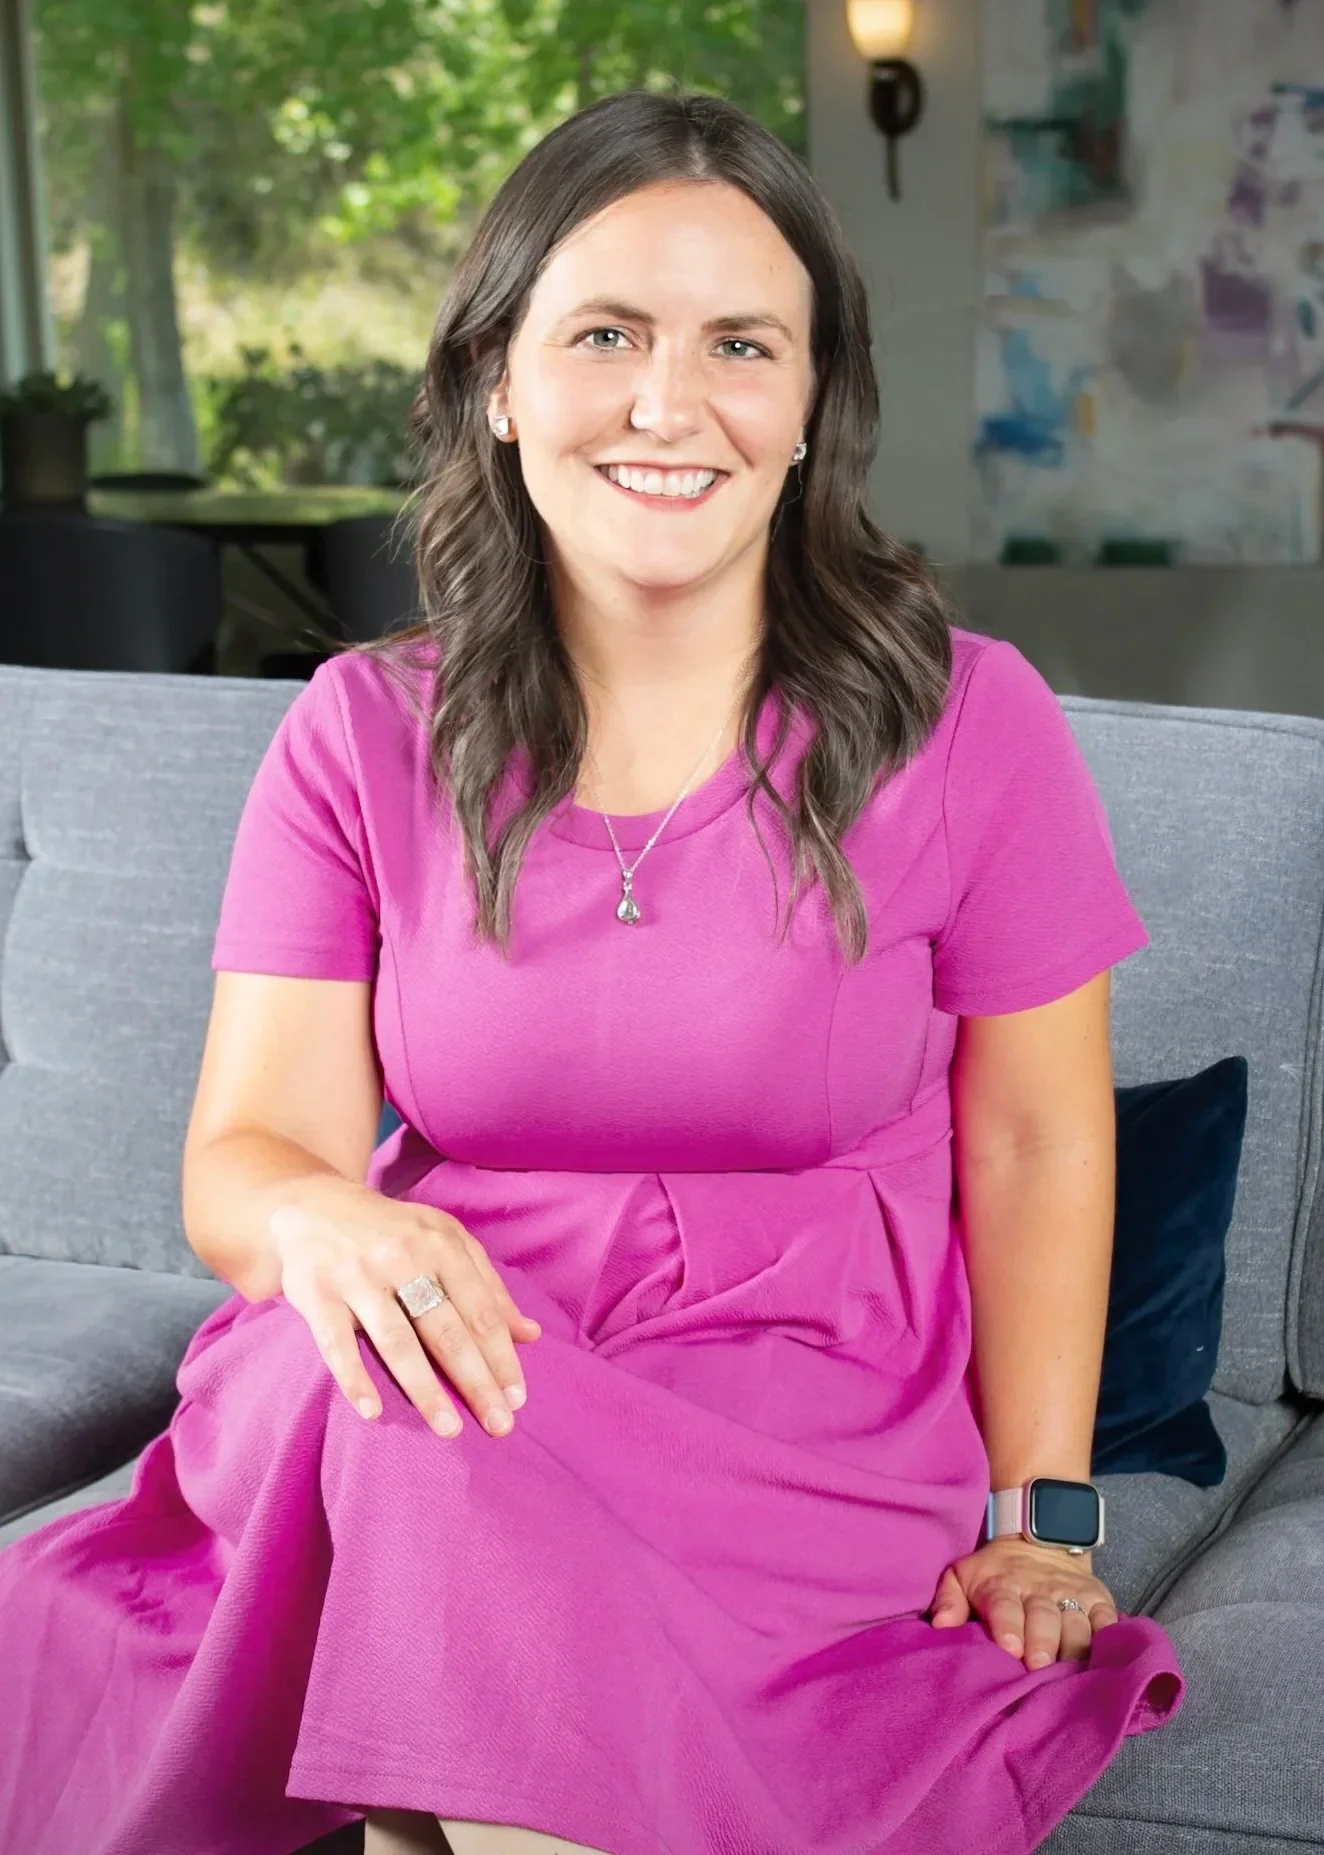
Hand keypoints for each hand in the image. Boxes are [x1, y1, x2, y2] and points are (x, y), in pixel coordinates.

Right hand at [271, 1175, 541, 1440]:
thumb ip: (487, 1287)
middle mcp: (402, 1257)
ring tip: (449, 1429)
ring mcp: (357, 1276)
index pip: (479, 1309)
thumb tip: (530, 1335)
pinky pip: (336, 1343)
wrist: (312, 1206)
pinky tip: (374, 1413)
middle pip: (446, 1329)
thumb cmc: (393, 1232)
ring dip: (425, 1389)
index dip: (501, 1356)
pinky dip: (355, 1379)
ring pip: (397, 1340)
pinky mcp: (317, 1293)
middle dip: (476, 1381)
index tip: (518, 1398)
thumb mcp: (445, 1242)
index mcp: (440, 1243)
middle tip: (499, 1425)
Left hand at [928, 1537, 1118, 1671]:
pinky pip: (1107, 1618)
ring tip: (1074, 1670)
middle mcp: (1039, 1591)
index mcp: (1003, 1586)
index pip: (1004, 1605)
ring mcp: (1071, 1594)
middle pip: (1043, 1617)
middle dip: (1043, 1642)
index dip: (1007, 1626)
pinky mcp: (1098, 1598)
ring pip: (1077, 1621)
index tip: (1009, 1648)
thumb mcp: (963, 1576)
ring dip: (1076, 1646)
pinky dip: (1110, 1636)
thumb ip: (949, 1600)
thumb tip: (939, 1626)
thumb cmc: (995, 1573)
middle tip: (1039, 1666)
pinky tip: (1110, 1656)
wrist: (1038, 1540)